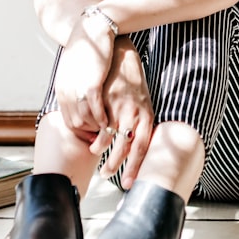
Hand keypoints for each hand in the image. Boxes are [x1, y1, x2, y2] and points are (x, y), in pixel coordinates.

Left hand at [53, 15, 114, 141]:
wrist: (92, 29)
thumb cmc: (87, 49)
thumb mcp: (74, 68)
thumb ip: (74, 84)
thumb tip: (79, 97)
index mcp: (61, 88)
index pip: (67, 119)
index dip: (81, 129)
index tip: (93, 133)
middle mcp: (65, 92)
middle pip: (75, 123)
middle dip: (89, 132)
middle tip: (101, 134)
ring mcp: (76, 89)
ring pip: (84, 120)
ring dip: (96, 127)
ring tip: (107, 129)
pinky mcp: (90, 84)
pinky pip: (95, 110)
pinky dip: (101, 119)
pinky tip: (109, 121)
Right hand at [96, 43, 153, 186]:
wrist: (122, 54)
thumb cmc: (132, 83)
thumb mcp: (142, 103)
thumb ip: (140, 123)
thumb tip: (136, 146)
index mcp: (147, 116)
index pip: (143, 148)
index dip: (135, 168)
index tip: (128, 184)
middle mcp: (135, 113)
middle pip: (126, 147)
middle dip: (117, 165)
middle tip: (107, 176)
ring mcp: (119, 107)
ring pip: (110, 138)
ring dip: (102, 152)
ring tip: (96, 158)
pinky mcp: (105, 100)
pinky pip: (99, 124)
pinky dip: (95, 136)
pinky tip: (91, 143)